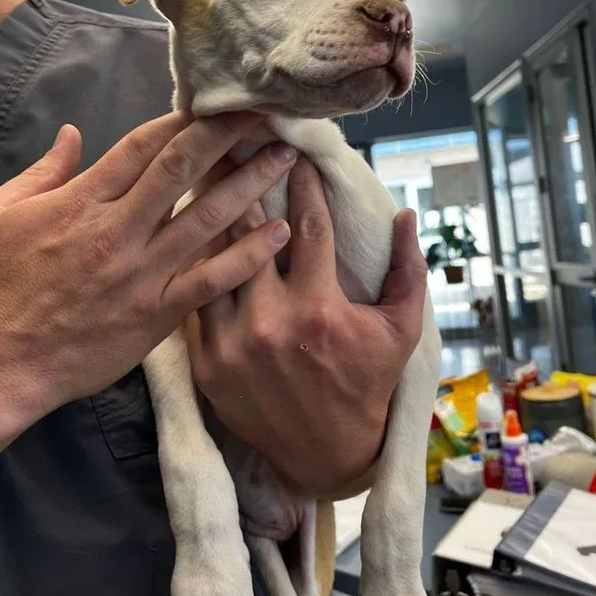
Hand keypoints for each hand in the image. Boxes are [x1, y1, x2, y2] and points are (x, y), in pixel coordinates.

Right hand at [0, 111, 296, 426]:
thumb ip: (41, 172)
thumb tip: (72, 134)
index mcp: (81, 201)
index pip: (143, 146)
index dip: (185, 120)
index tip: (218, 104)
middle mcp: (119, 230)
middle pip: (183, 169)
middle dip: (227, 135)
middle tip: (266, 114)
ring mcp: (142, 273)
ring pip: (207, 217)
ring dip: (250, 183)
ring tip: (285, 159)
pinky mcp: (157, 314)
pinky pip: (212, 280)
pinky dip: (248, 254)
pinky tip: (281, 232)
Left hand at [186, 161, 427, 498]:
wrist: (323, 452)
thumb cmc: (367, 384)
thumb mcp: (400, 331)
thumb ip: (407, 271)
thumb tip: (405, 216)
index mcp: (320, 310)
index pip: (309, 228)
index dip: (303, 185)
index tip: (295, 152)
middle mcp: (270, 322)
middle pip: (249, 233)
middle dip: (242, 182)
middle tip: (231, 142)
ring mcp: (232, 344)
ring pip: (212, 262)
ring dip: (209, 217)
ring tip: (201, 176)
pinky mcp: (207, 364)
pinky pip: (195, 302)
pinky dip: (195, 267)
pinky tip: (188, 236)